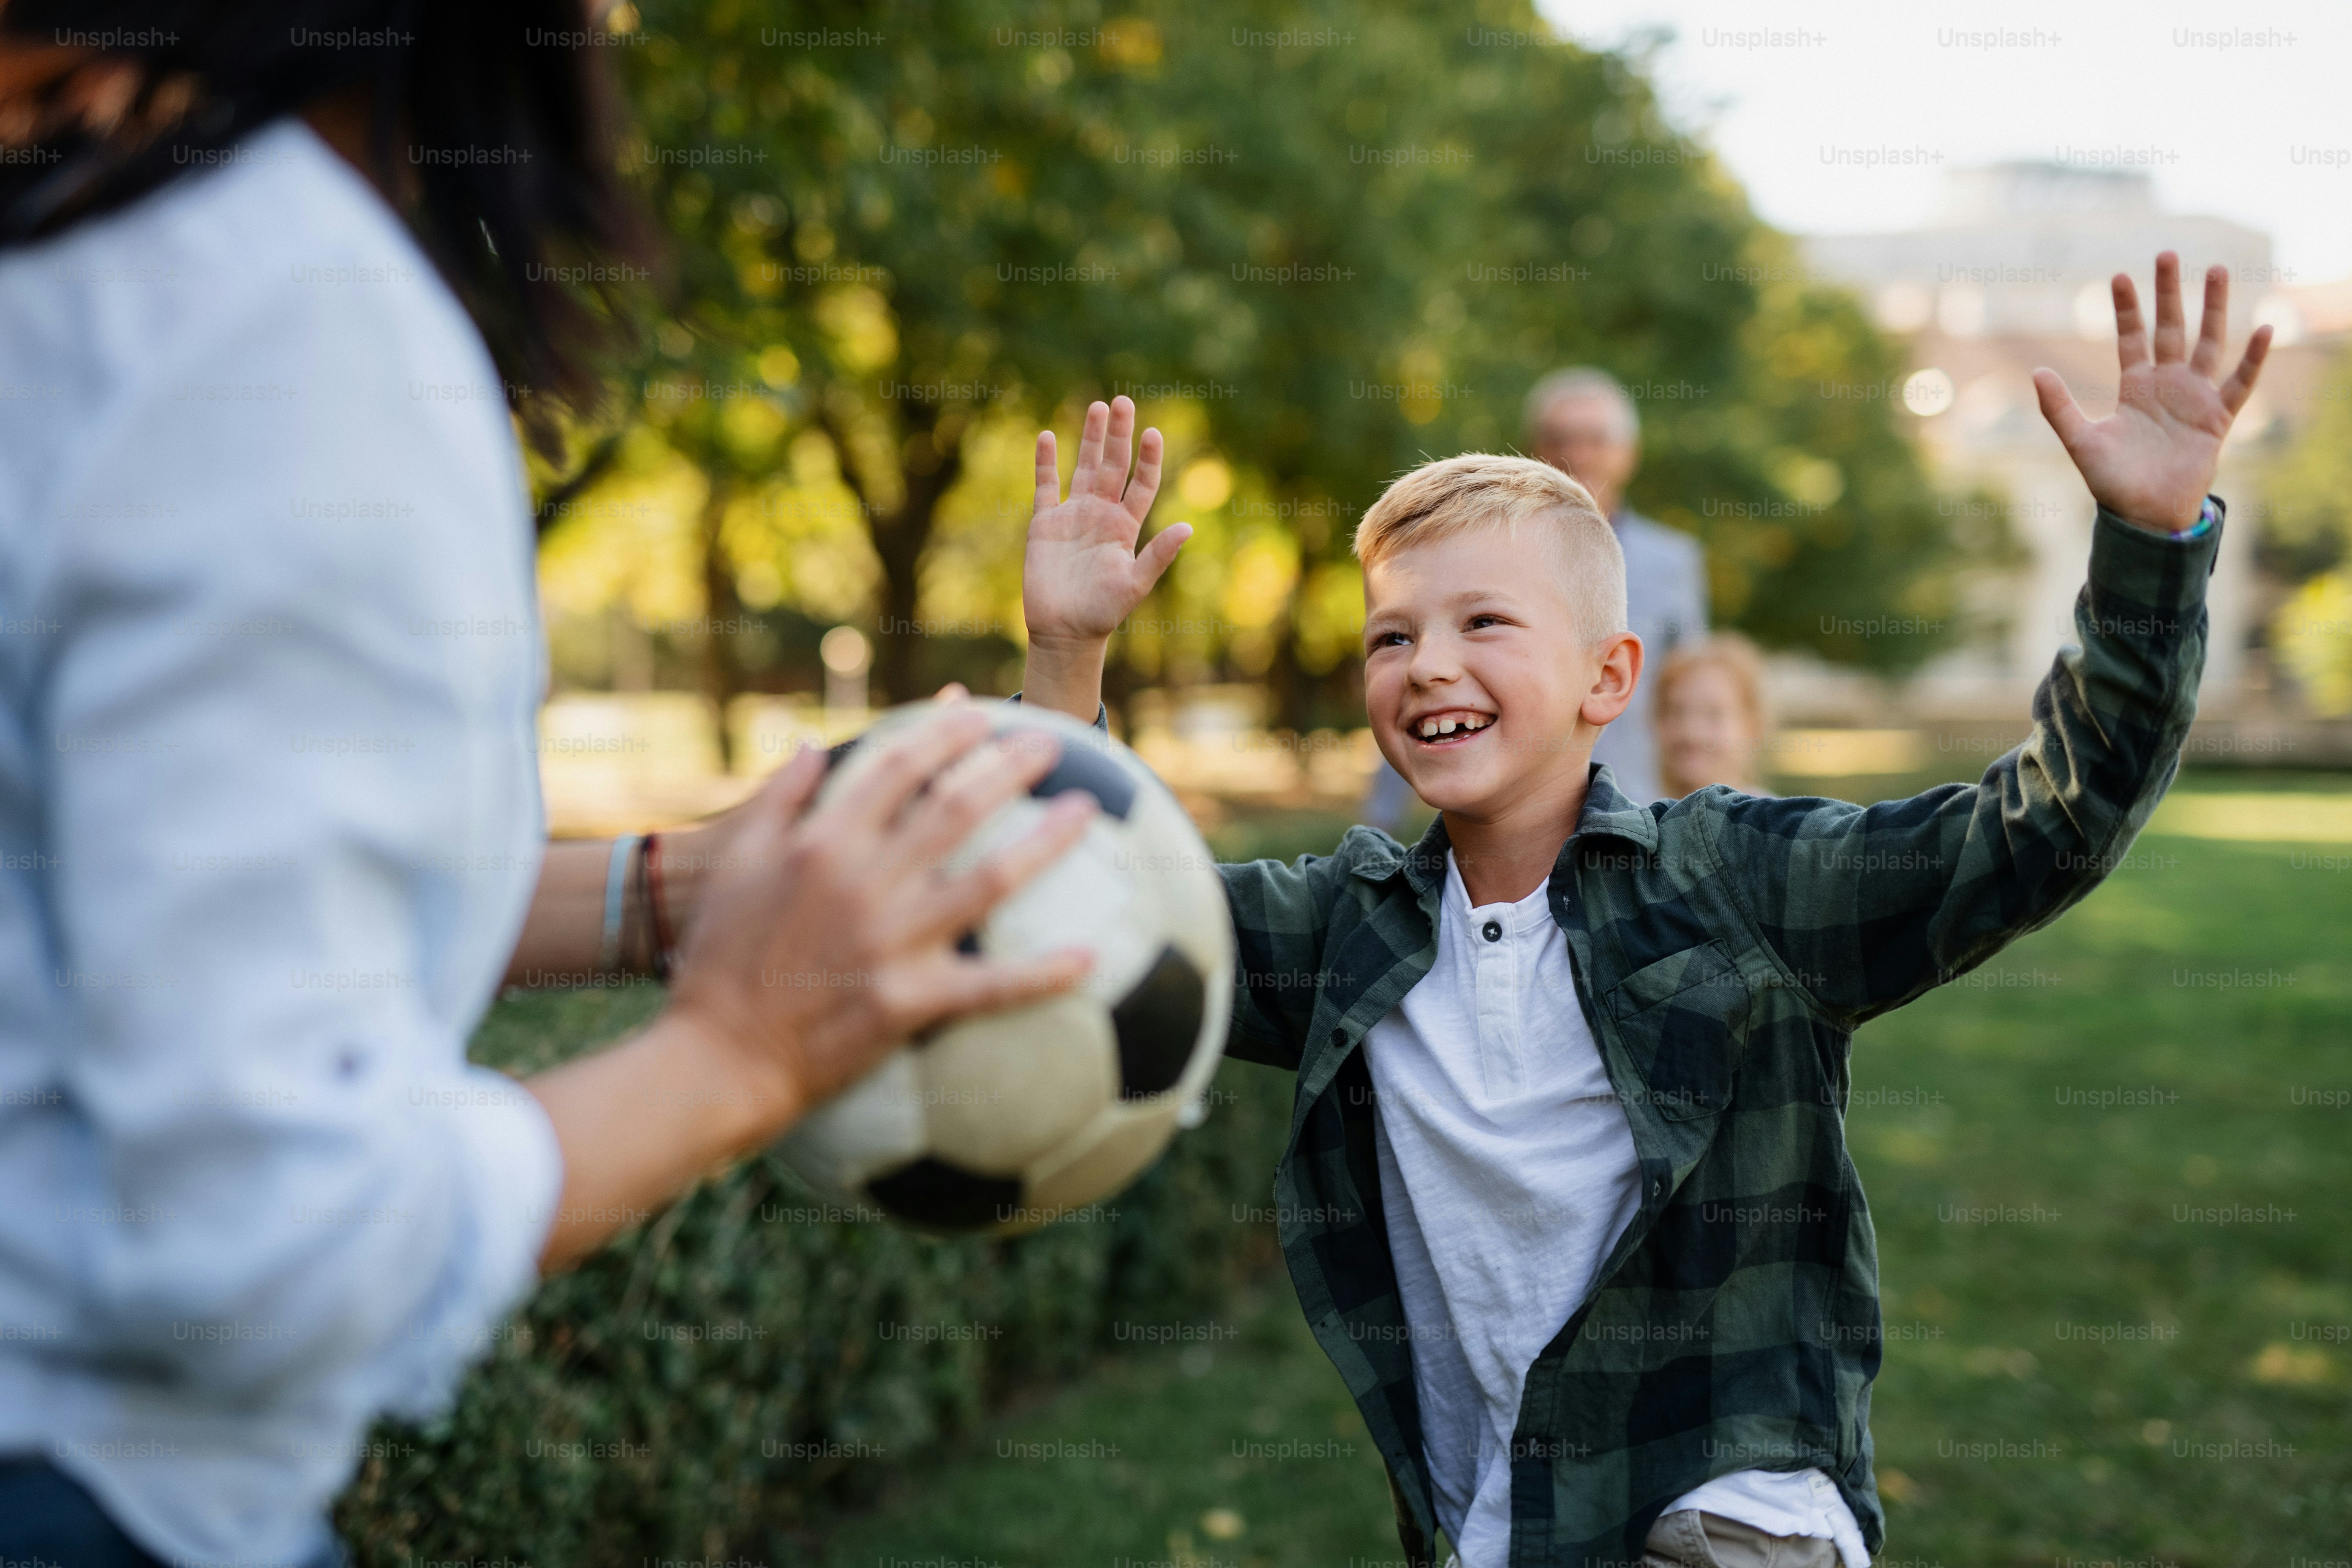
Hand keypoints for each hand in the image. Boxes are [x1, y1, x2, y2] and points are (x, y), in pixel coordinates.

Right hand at [664, 704, 1094, 1124]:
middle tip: (1052, 742)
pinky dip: (1043, 973)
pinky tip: (1089, 959)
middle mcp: (864, 881)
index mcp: (822, 842)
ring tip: (1086, 811)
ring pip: (990, 878)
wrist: (717, 1058)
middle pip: (956, 807)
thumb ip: (778, 799)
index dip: (945, 731)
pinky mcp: (909, 1000)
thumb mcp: (736, 865)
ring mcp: (892, 940)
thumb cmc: (720, 959)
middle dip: (1010, 766)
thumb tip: (813, 745)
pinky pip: (992, 984)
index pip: (897, 765)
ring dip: (1046, 842)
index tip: (981, 712)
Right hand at [1023, 396, 1188, 650]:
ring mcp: (1073, 515)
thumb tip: (1188, 527)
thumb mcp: (1136, 584)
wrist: (1064, 631)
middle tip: (1122, 401)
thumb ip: (1158, 555)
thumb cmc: (1103, 613)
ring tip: (1097, 407)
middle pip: (1113, 465)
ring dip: (1089, 438)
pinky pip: (1045, 486)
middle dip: (1118, 435)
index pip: (1142, 484)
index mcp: (1126, 527)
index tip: (1153, 433)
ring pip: (1083, 467)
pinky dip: (1044, 462)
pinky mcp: (1045, 523)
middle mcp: (1101, 514)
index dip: (1149, 459)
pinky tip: (1046, 436)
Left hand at [2033, 252, 2270, 531]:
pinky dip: (2252, 359)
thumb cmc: (2112, 482)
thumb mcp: (2081, 441)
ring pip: (2208, 343)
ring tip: (2215, 270)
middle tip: (2167, 254)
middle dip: (2169, 293)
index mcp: (2134, 388)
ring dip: (2213, 309)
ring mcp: (2194, 398)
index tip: (2119, 275)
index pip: (2131, 338)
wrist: (2143, 515)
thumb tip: (2036, 372)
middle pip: (2170, 329)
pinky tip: (2262, 329)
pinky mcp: (2217, 418)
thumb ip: (2058, 408)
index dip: (2127, 309)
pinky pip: (2240, 383)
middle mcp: (2167, 385)